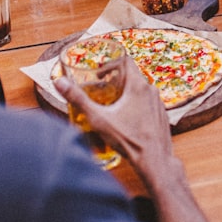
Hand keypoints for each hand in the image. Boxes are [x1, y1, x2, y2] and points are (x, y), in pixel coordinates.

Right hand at [54, 57, 172, 166]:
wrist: (155, 161)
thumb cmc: (128, 140)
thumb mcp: (98, 119)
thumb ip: (78, 99)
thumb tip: (59, 82)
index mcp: (138, 85)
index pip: (126, 60)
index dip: (110, 64)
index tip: (98, 75)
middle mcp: (151, 90)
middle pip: (132, 76)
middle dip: (115, 81)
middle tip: (101, 91)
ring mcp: (159, 103)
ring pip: (141, 90)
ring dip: (126, 93)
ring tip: (112, 106)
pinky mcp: (162, 115)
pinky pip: (148, 103)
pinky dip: (136, 105)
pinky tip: (126, 119)